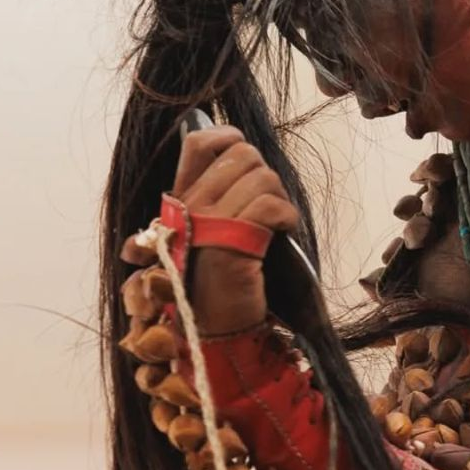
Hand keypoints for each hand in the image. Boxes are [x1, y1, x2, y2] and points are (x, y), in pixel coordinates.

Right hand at [172, 127, 299, 334]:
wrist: (218, 330)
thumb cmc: (224, 283)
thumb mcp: (216, 233)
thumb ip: (224, 197)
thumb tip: (244, 159)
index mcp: (182, 200)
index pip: (199, 143)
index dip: (229, 138)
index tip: (247, 161)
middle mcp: (190, 207)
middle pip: (242, 155)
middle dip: (267, 176)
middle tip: (269, 208)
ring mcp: (208, 224)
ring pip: (262, 177)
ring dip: (280, 199)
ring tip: (276, 226)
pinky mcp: (232, 244)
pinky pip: (270, 206)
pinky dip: (287, 218)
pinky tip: (282, 234)